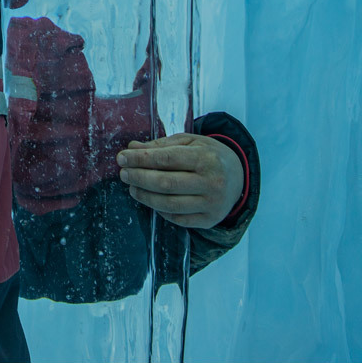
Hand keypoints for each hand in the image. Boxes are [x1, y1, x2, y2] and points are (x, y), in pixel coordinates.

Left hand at [116, 133, 243, 228]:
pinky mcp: (209, 220)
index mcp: (206, 158)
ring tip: (132, 188)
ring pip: (169, 204)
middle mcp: (211, 182)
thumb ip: (161, 145)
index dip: (141, 159)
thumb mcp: (190, 142)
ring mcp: (211, 204)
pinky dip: (160, 210)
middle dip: (139, 178)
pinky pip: (177, 219)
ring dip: (145, 196)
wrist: (239, 177)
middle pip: (166, 183)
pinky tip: (150, 200)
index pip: (167, 159)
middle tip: (123, 174)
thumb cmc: (209, 155)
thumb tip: (132, 149)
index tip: (122, 158)